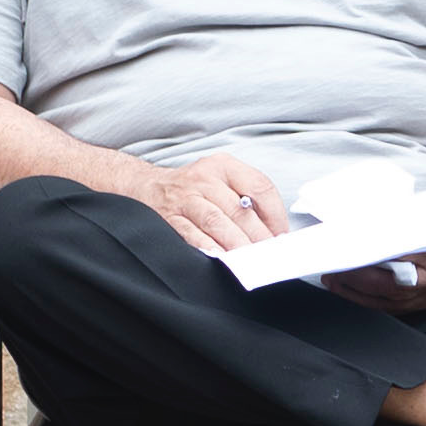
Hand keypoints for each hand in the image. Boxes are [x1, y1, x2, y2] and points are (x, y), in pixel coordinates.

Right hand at [134, 152, 291, 253]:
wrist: (145, 187)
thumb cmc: (192, 188)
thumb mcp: (219, 179)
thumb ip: (245, 197)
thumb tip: (272, 231)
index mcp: (223, 166)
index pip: (260, 186)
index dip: (275, 214)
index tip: (280, 235)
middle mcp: (204, 178)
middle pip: (240, 209)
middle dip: (258, 236)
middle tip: (268, 254)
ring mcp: (185, 197)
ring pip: (217, 221)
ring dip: (236, 243)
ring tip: (249, 259)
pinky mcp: (168, 216)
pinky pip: (191, 233)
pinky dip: (207, 246)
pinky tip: (219, 256)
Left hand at [324, 203, 425, 313]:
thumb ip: (409, 217)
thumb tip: (373, 220)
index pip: (390, 260)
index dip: (362, 261)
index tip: (341, 255)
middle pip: (386, 288)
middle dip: (354, 284)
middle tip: (330, 275)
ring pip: (393, 303)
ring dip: (362, 297)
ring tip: (339, 286)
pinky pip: (407, 308)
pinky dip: (382, 304)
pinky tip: (365, 298)